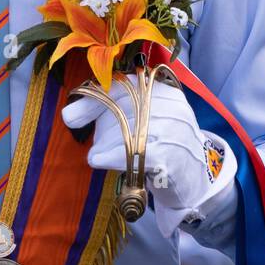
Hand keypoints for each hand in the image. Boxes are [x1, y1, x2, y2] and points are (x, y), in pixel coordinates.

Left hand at [62, 78, 236, 235]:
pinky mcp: (171, 157)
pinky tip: (100, 161)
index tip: (71, 117)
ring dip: (104, 145)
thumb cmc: (161, 147)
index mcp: (164, 91)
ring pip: (125, 132)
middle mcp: (172, 106)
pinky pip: (132, 153)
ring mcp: (174, 131)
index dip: (93, 99)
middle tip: (91, 144)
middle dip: (98, 126)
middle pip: (122, 108)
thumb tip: (67, 114)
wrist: (197, 180)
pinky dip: (110, 157)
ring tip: (99, 155)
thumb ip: (111, 112)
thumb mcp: (143, 122)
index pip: (122, 84)